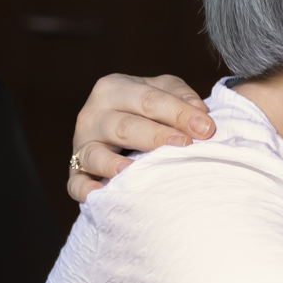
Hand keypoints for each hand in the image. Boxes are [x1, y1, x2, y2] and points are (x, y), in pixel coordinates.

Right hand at [68, 73, 213, 200]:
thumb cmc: (146, 108)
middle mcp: (93, 114)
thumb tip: (200, 113)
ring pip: (96, 154)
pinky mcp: (75, 170)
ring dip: (114, 163)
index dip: (179, 113)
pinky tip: (99, 193)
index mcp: (115, 89)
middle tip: (185, 146)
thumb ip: (182, 97)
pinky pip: (76, 181)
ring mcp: (82, 144)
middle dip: (156, 136)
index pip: (149, 100)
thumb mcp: (163, 92)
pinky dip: (85, 188)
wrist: (116, 126)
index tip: (207, 128)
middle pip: (125, 126)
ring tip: (134, 170)